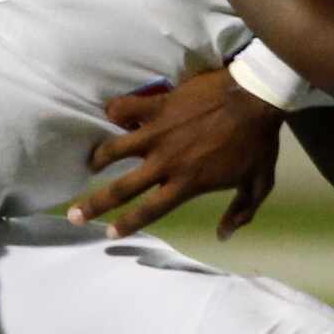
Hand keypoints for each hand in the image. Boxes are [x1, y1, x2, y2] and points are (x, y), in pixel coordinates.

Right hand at [68, 69, 284, 240]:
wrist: (257, 98)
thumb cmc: (259, 142)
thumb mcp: (258, 184)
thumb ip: (241, 212)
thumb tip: (223, 236)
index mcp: (187, 183)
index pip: (150, 211)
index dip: (127, 224)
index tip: (109, 233)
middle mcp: (166, 161)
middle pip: (121, 188)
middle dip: (94, 204)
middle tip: (73, 214)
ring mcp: (159, 132)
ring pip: (114, 148)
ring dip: (98, 157)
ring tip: (90, 163)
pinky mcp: (158, 105)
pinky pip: (125, 108)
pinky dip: (115, 112)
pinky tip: (111, 116)